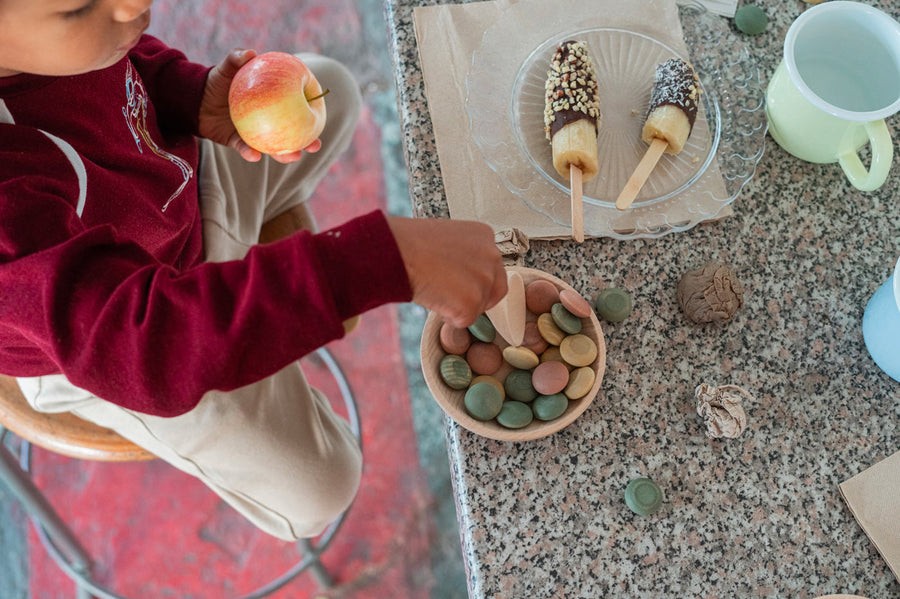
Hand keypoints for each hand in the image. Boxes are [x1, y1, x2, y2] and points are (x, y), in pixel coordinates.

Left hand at [198, 49, 320, 162]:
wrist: (194, 99)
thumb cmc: (216, 80)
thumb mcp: (227, 67)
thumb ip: (237, 58)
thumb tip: (251, 53)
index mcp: (273, 103)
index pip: (297, 108)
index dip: (311, 114)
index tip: (320, 118)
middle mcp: (268, 120)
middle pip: (292, 133)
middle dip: (307, 142)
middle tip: (315, 145)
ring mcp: (254, 133)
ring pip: (274, 147)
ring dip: (284, 154)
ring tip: (292, 156)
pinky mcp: (238, 143)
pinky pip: (245, 149)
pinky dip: (249, 153)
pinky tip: (254, 155)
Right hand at [386, 217, 507, 327]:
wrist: (396, 251)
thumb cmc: (410, 244)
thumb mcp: (447, 239)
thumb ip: (464, 256)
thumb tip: (463, 277)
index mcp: (485, 236)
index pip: (493, 268)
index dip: (473, 280)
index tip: (455, 281)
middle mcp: (492, 255)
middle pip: (494, 290)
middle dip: (473, 298)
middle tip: (448, 294)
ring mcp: (483, 279)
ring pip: (478, 307)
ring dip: (457, 306)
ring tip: (434, 289)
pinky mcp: (472, 302)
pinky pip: (463, 321)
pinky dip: (447, 317)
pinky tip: (432, 297)